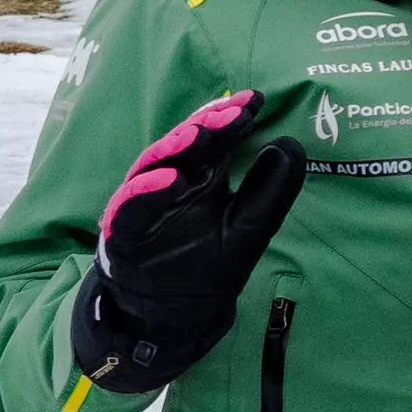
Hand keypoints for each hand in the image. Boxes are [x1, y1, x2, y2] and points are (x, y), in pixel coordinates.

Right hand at [74, 90, 302, 396]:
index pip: (215, 141)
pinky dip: (148, 192)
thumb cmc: (208, 264)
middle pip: (184, 146)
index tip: (255, 99)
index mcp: (199, 179)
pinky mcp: (122, 232)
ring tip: (201, 132)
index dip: (231, 118)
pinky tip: (172, 179)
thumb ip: (271, 191)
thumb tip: (290, 143)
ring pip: (153, 167)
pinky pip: (130, 208)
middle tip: (232, 109)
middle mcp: (168, 185)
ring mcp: (141, 205)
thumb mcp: (250, 228)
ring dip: (176, 148)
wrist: (173, 312)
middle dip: (207, 125)